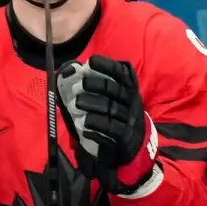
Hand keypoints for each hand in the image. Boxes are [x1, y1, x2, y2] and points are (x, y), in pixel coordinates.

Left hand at [56, 55, 157, 194]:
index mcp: (130, 89)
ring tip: (76, 103)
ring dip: (92, 105)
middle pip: (115, 91)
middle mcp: (132, 102)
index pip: (122, 73)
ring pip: (111, 110)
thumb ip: (98, 84)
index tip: (91, 61)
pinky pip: (110, 130)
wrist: (135, 144)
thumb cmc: (119, 114)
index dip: (107, 66)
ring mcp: (129, 120)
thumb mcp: (115, 98)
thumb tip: (72, 70)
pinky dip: (96, 126)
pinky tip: (83, 124)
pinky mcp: (124, 137)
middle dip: (96, 85)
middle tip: (79, 84)